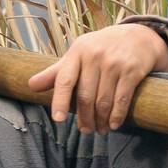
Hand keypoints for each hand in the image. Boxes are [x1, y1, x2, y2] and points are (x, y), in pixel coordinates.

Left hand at [26, 23, 167, 132]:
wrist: (138, 36)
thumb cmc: (100, 49)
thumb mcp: (77, 55)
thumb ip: (55, 72)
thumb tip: (30, 85)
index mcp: (77, 52)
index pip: (64, 80)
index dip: (59, 101)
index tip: (58, 120)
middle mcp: (94, 56)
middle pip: (85, 96)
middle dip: (84, 118)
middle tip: (85, 131)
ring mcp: (114, 63)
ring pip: (103, 101)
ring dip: (101, 121)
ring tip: (99, 130)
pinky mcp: (132, 70)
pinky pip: (122, 99)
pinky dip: (117, 116)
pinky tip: (114, 125)